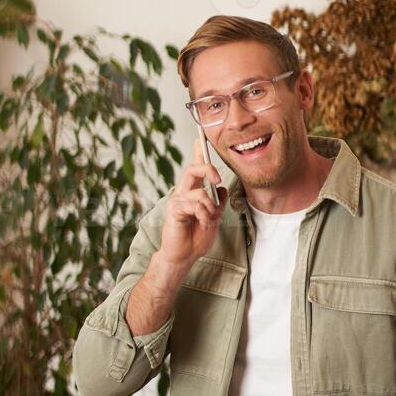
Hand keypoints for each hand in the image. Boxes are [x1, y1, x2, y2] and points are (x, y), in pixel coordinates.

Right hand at [157, 135, 226, 271]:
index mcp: (193, 192)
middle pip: (193, 168)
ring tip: (209, 220)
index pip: (195, 169)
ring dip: (211, 208)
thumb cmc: (196, 238)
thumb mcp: (214, 217)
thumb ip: (217, 203)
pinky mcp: (174, 209)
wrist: (185, 256)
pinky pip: (196, 205)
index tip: (200, 139)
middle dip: (208, 169)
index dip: (198, 153)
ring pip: (200, 192)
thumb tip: (222, 188)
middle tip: (217, 179)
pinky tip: (202, 224)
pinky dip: (205, 215)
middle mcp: (183, 193)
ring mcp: (177, 200)